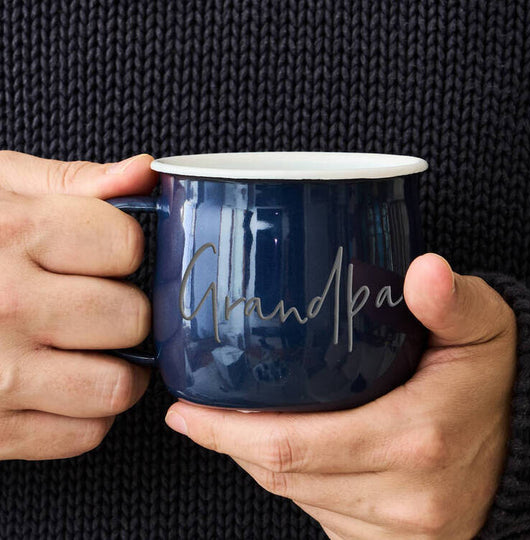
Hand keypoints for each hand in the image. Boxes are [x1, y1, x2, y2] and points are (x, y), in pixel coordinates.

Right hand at [0, 151, 155, 459]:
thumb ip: (73, 182)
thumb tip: (142, 174)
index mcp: (11, 234)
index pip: (126, 246)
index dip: (122, 249)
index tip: (104, 255)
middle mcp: (3, 306)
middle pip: (131, 318)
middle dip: (126, 310)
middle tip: (100, 305)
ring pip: (116, 386)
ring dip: (117, 370)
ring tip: (91, 350)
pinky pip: (84, 433)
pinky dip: (86, 413)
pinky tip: (61, 385)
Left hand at [165, 254, 516, 538]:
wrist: (528, 443)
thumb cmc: (496, 382)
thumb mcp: (484, 329)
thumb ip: (452, 302)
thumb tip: (424, 271)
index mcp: (414, 440)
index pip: (292, 447)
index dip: (226, 433)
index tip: (186, 412)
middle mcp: (402, 496)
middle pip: (283, 474)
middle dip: (230, 443)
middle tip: (200, 410)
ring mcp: (398, 531)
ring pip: (296, 496)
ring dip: (260, 459)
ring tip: (240, 422)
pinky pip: (319, 514)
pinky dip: (293, 480)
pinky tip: (286, 449)